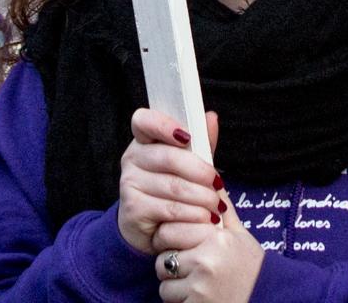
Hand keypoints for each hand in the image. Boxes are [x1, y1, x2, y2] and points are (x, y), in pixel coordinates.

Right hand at [118, 110, 222, 257]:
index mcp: (144, 141)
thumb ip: (200, 142)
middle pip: (169, 157)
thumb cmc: (172, 189)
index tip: (187, 137)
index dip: (164, 125)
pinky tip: (205, 219)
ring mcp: (129, 184)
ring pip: (174, 187)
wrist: (151, 228)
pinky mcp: (133, 210)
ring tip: (216, 206)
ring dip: (202, 198)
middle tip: (218, 184)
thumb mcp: (188, 164)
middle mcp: (132, 159)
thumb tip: (210, 117)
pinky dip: (193, 215)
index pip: (144, 121)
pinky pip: (171, 210)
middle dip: (200, 172)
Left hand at [154, 195, 262, 302]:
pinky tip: (198, 294)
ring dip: (174, 283)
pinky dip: (179, 299)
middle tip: (185, 263)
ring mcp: (200, 287)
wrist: (268, 298)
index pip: (170, 229)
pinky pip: (170, 298)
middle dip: (169, 259)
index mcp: (217, 238)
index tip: (179, 242)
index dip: (171, 236)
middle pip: (162, 255)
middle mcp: (207, 261)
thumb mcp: (240, 234)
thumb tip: (211, 178)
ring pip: (164, 281)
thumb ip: (222, 208)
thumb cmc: (252, 268)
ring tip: (195, 281)